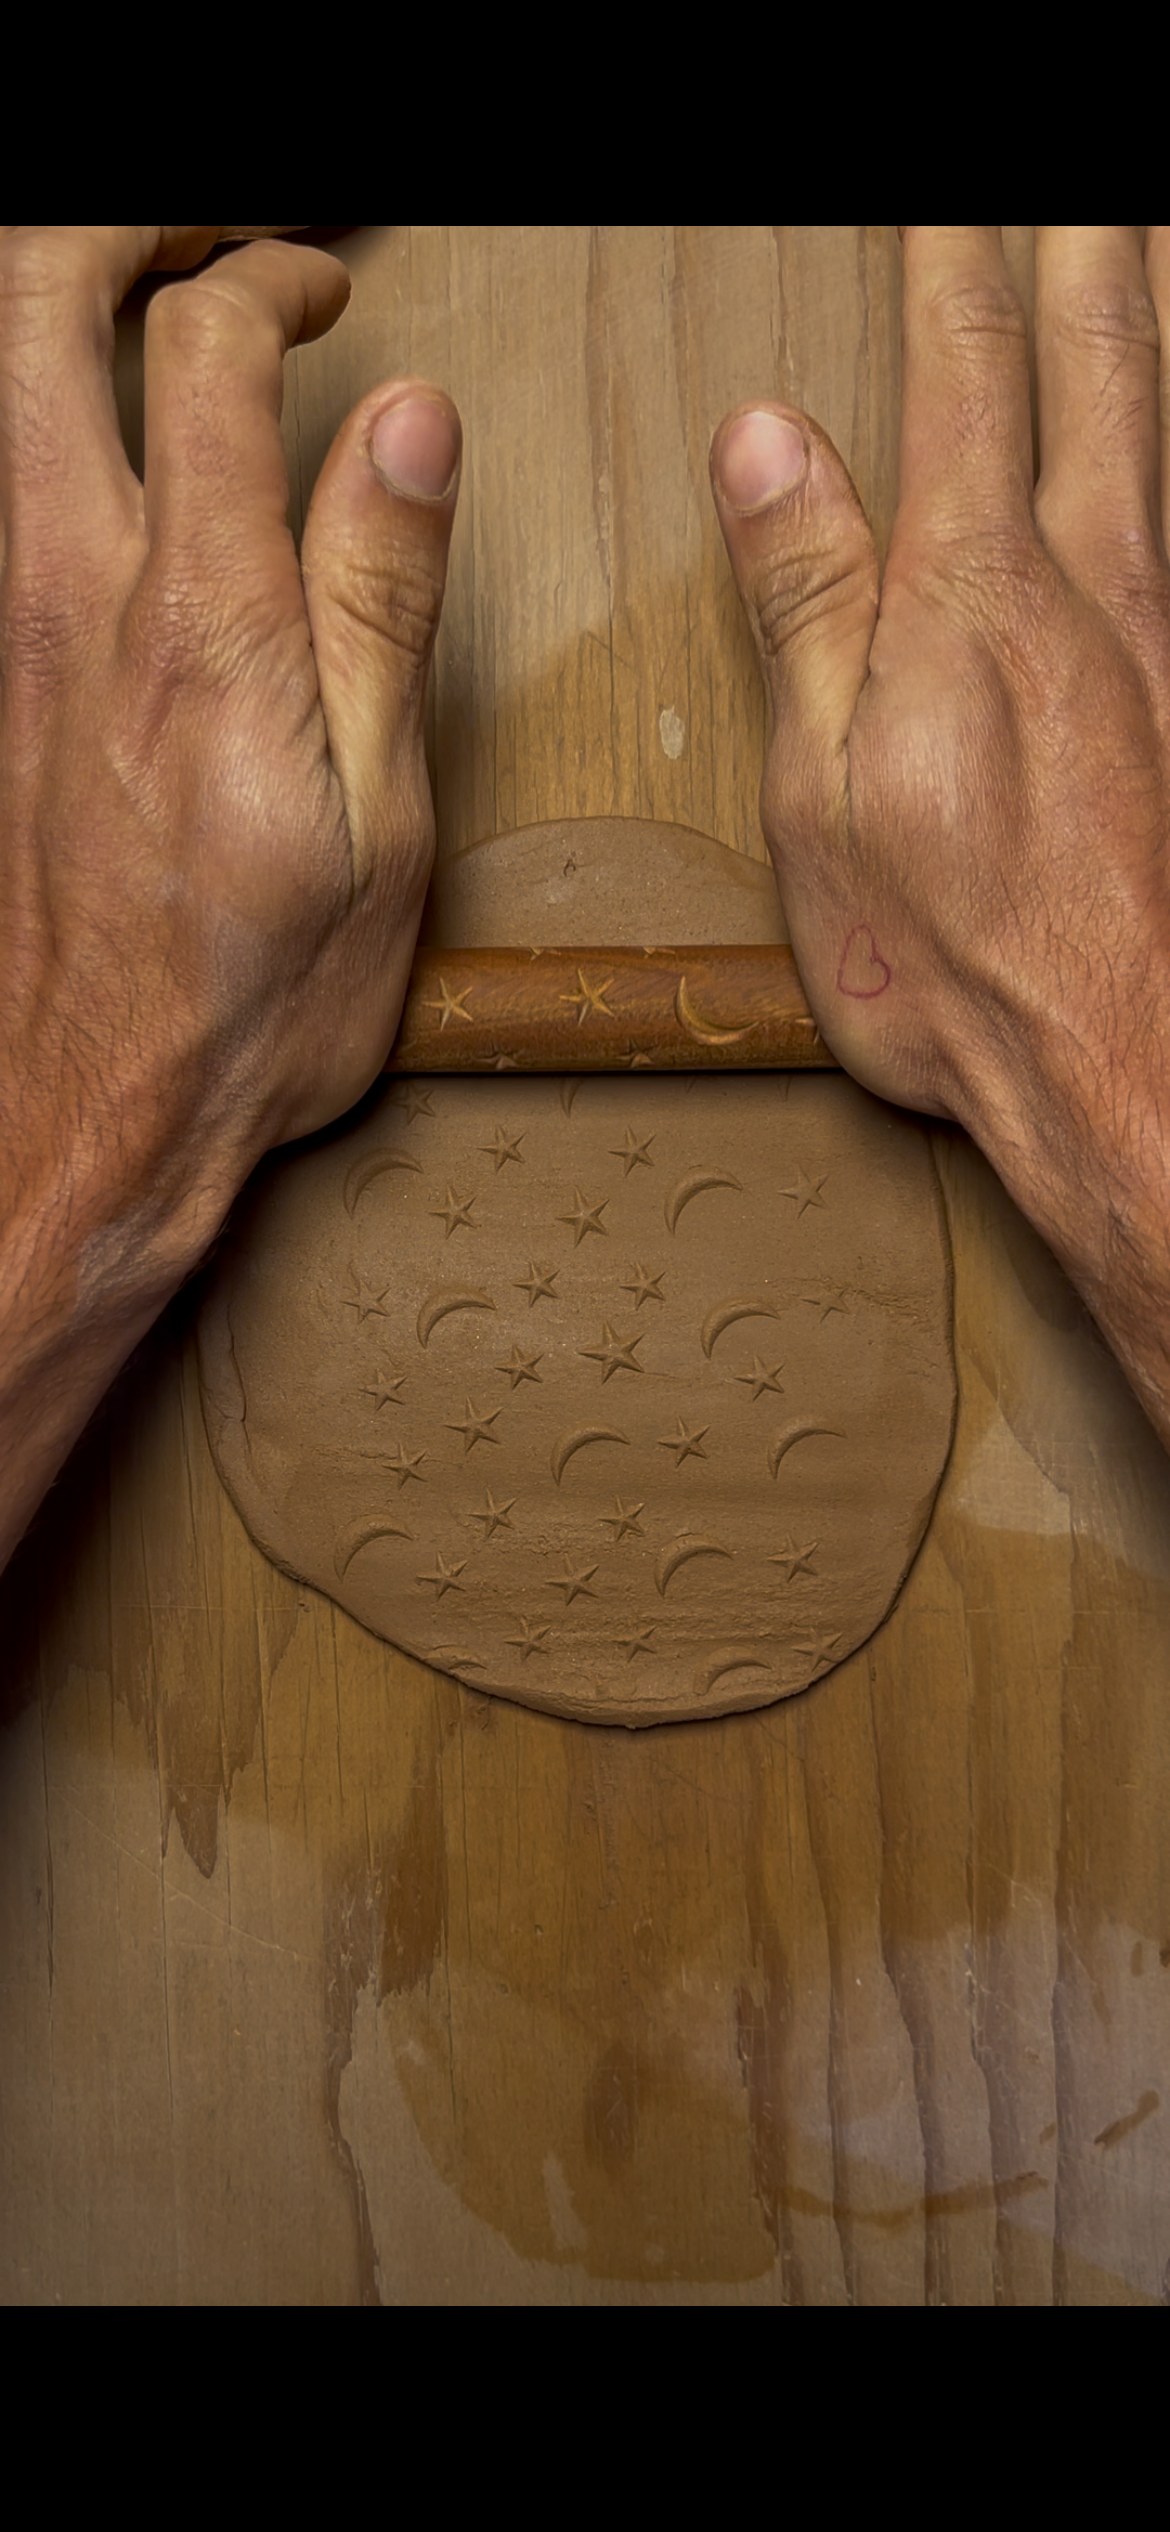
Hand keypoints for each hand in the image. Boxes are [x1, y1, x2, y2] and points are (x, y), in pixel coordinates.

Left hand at [0, 225, 459, 1554]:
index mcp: (196, 621)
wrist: (90, 1116)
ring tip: (133, 288)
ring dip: (49, 297)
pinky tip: (76, 437)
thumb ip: (376, 598)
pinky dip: (22, 413)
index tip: (324, 293)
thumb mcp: (375, 816)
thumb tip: (408, 422)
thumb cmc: (250, 998)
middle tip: (199, 228)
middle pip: (29, 303)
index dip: (268, 276)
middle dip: (115, 226)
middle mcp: (63, 596)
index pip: (203, 347)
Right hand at [710, 226, 1169, 1443]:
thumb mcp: (826, 796)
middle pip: (1104, 353)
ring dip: (1164, 301)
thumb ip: (809, 604)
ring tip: (1154, 237)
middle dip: (1087, 237)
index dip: (955, 251)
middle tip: (1079, 189)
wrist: (1130, 1073)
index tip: (944, 191)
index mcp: (975, 599)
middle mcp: (1097, 589)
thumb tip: (771, 445)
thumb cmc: (960, 967)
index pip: (968, 367)